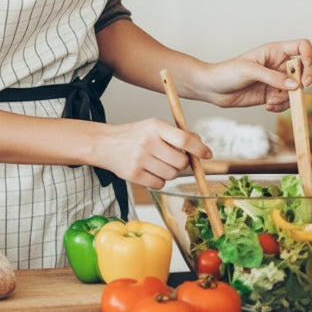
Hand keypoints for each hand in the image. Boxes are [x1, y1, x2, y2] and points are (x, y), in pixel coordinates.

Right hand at [95, 118, 212, 189]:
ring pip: (172, 175)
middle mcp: (147, 142)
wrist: (104, 144)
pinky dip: (158, 180)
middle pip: (181, 162)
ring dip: (169, 172)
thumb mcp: (153, 127)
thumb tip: (200, 145)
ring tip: (156, 163)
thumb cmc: (134, 135)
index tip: (207, 154)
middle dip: (182, 163)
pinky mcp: (134, 175)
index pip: (184, 140)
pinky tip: (149, 170)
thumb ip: (177, 134)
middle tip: (172, 158)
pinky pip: (159, 184)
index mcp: (154, 127)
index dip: (199, 149)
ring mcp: (140, 160)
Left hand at [203, 39, 311, 111]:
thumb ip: (273, 77)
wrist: (212, 88)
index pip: (302, 46)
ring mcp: (276, 80)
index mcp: (274, 51)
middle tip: (300, 88)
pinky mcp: (272, 94)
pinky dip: (281, 106)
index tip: (306, 66)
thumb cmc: (226, 72)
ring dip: (288, 97)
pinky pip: (287, 101)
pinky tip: (267, 106)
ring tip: (270, 100)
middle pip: (306, 70)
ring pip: (297, 89)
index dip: (310, 55)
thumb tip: (296, 85)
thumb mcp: (249, 71)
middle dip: (305, 80)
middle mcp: (278, 65)